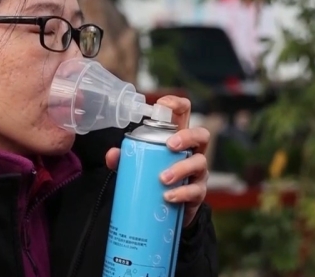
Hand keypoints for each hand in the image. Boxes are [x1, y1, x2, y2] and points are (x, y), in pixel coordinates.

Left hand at [105, 95, 209, 226]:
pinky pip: (195, 190)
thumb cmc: (155, 177)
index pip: (184, 113)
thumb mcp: (138, 164)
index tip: (162, 106)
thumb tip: (113, 154)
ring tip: (163, 178)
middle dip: (187, 137)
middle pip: (201, 134)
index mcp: (179, 137)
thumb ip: (126, 157)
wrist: (166, 210)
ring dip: (181, 168)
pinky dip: (182, 193)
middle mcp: (193, 151)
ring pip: (199, 162)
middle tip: (170, 145)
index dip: (177, 104)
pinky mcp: (198, 192)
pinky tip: (168, 196)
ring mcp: (198, 172)